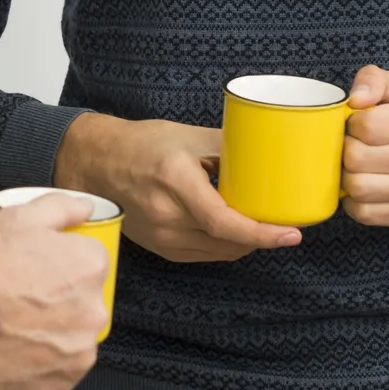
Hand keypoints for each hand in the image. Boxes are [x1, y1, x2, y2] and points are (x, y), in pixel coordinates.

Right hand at [0, 190, 106, 389]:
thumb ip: (60, 208)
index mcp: (90, 266)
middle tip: (20, 297)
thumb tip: (87, 207)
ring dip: (54, 331)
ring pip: (73, 335)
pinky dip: (44, 362)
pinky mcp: (63, 383)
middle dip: (61, 297)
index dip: (58, 260)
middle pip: (84, 299)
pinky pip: (60, 368)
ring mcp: (80, 351)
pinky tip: (16, 350)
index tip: (32, 266)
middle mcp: (96, 311)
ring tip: (14, 327)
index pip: (88, 259)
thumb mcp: (16, 219)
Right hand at [55, 111, 301, 261]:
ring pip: (220, 251)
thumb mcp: (187, 135)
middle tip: (284, 221)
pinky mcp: (160, 248)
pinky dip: (224, 244)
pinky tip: (232, 229)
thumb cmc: (141, 144)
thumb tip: (271, 154)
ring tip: (258, 221)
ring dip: (245, 241)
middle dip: (262, 235)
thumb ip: (229, 147)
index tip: (292, 234)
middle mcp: (166, 214)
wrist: (96, 163)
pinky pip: (204, 254)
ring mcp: (161, 236)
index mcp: (175, 181)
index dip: (262, 233)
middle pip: (228, 240)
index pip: (225, 221)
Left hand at [341, 66, 388, 227]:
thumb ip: (374, 80)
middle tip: (352, 145)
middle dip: (345, 150)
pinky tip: (364, 185)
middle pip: (357, 159)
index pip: (368, 126)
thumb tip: (355, 99)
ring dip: (347, 176)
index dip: (352, 124)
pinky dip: (355, 201)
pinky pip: (364, 213)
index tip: (357, 124)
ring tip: (356, 166)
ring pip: (358, 188)